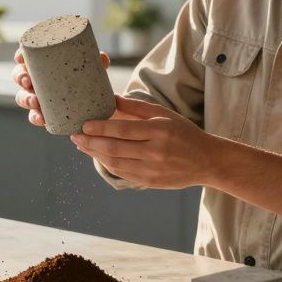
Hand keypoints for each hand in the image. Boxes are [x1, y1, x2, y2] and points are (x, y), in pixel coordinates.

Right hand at [12, 47, 109, 126]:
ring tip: (34, 102)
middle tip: (28, 81)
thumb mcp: (91, 68)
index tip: (21, 58)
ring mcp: (37, 96)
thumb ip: (96, 62)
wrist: (93, 100)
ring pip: (23, 96)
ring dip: (25, 99)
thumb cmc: (85, 76)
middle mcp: (35, 78)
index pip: (25, 56)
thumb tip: (102, 59)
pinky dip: (36, 117)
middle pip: (19, 75)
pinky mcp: (43, 112)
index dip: (20, 56)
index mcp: (41, 63)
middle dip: (20, 78)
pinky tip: (42, 120)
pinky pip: (35, 115)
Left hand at [70, 96, 215, 188]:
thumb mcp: (165, 114)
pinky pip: (123, 173)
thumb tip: (112, 99)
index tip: (84, 125)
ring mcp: (153, 170)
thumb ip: (137, 107)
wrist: (206, 161)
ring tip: (82, 145)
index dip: (100, 128)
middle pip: (115, 149)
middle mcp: (156, 152)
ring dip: (95, 155)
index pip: (123, 130)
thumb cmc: (184, 133)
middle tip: (75, 136)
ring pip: (115, 164)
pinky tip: (98, 156)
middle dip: (90, 143)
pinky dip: (107, 164)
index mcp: (160, 131)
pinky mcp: (150, 182)